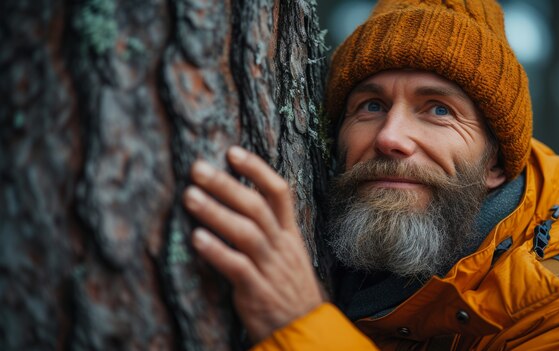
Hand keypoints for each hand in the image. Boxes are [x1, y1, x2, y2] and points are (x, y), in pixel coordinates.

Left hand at [183, 146, 323, 342]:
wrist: (304, 329)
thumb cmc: (287, 287)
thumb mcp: (287, 252)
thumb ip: (268, 228)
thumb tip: (237, 200)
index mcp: (289, 233)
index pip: (279, 192)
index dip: (256, 169)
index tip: (232, 151)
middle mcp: (281, 246)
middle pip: (257, 207)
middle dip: (227, 185)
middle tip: (197, 168)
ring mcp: (270, 268)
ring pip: (246, 233)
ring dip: (216, 212)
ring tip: (190, 196)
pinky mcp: (257, 292)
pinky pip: (237, 267)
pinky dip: (216, 251)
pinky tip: (196, 238)